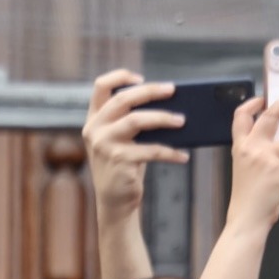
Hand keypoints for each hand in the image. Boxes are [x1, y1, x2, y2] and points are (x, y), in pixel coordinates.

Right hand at [82, 69, 188, 217]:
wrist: (114, 201)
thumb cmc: (125, 165)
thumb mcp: (123, 139)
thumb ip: (133, 119)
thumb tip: (173, 102)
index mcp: (95, 120)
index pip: (100, 87)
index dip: (120, 77)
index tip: (141, 78)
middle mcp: (94, 129)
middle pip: (123, 99)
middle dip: (150, 91)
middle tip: (173, 90)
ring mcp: (104, 145)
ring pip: (136, 120)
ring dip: (164, 118)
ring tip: (183, 121)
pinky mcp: (118, 160)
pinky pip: (151, 149)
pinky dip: (171, 152)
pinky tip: (183, 156)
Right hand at [225, 91, 278, 228]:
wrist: (245, 218)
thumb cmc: (246, 199)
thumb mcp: (248, 171)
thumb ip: (261, 156)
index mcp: (240, 148)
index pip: (241, 118)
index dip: (251, 104)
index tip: (262, 98)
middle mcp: (250, 148)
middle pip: (269, 115)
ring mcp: (264, 157)